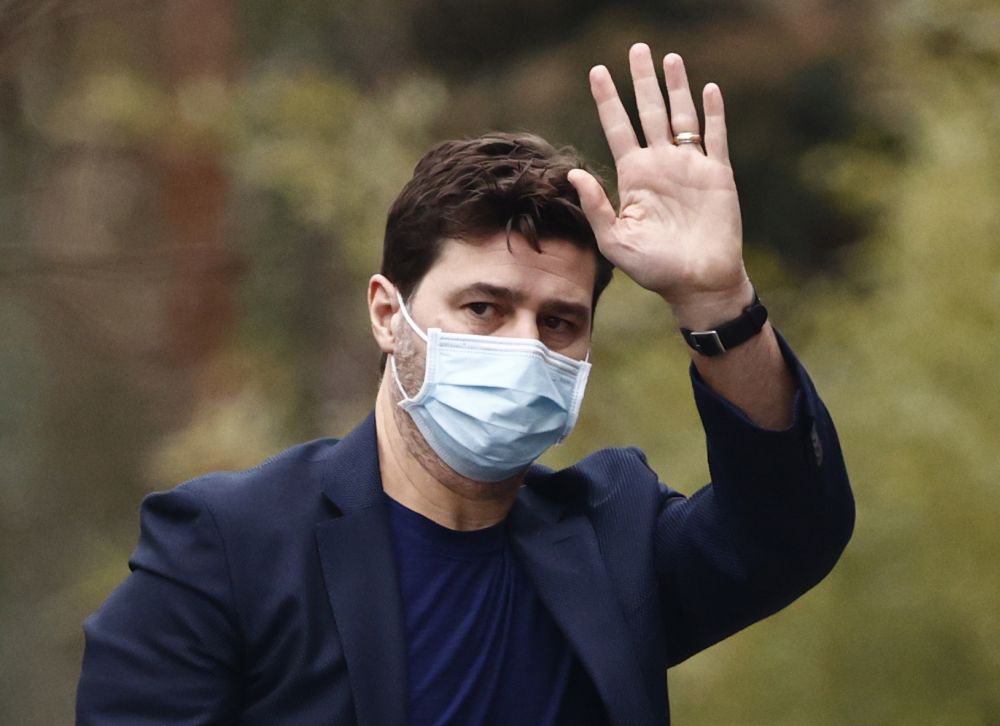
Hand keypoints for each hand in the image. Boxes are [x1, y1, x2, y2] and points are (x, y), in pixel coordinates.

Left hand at [569, 44, 752, 325]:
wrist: (698, 282)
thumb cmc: (655, 268)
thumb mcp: (616, 240)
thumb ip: (596, 207)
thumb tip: (573, 174)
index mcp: (635, 177)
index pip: (617, 128)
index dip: (607, 99)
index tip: (597, 71)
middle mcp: (661, 165)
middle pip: (649, 111)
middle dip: (642, 80)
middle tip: (637, 48)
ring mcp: (690, 167)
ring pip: (682, 116)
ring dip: (677, 87)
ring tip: (669, 58)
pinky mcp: (718, 175)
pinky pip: (715, 137)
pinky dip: (713, 113)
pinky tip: (708, 89)